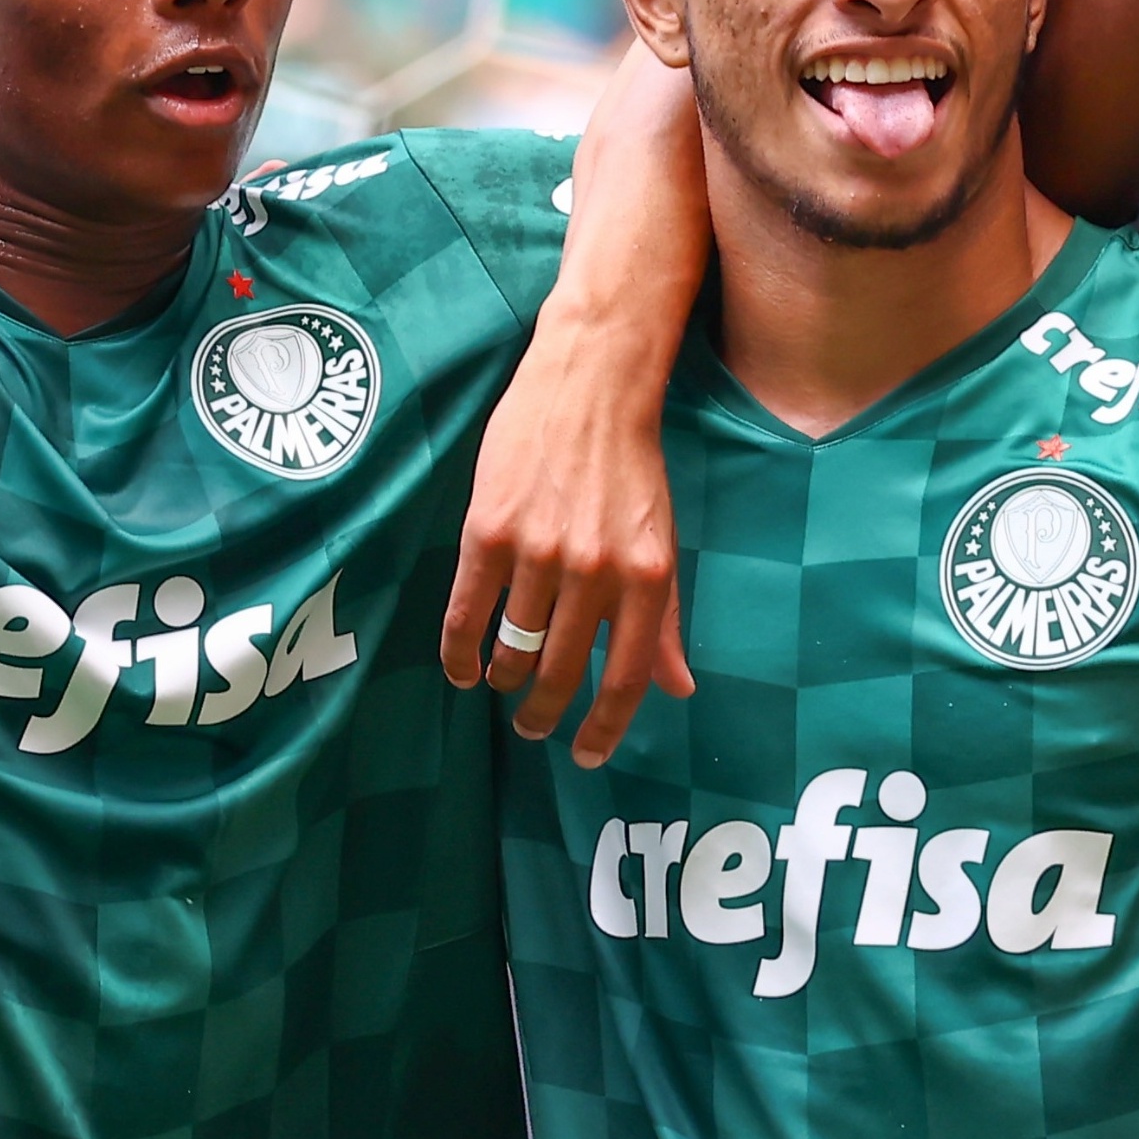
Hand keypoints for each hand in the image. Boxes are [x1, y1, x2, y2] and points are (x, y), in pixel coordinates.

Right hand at [441, 308, 693, 768]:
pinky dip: (459, 651)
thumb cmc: (629, 464)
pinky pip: (466, 612)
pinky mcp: (489, 531)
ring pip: (512, 647)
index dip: (604, 727)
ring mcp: (539, 552)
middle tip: (533, 726)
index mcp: (648, 578)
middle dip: (544, 711)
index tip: (584, 754)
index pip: (626, 678)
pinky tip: (461, 668)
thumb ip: (664, 619)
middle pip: (561, 671)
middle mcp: (595, 572)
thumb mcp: (661, 541)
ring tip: (499, 686)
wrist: (588, 383)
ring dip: (503, 679)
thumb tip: (679, 689)